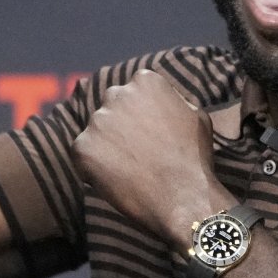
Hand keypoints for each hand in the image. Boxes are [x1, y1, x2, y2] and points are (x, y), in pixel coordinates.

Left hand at [71, 70, 234, 251]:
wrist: (182, 197)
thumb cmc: (193, 157)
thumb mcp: (195, 115)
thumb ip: (171, 98)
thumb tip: (158, 98)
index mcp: (144, 80)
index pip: (133, 91)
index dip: (140, 114)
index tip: (149, 133)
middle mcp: (116, 94)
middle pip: (112, 107)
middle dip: (120, 125)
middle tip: (137, 151)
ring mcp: (97, 121)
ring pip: (97, 131)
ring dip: (107, 146)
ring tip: (130, 169)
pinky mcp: (82, 147)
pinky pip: (83, 154)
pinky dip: (94, 167)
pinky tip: (117, 179)